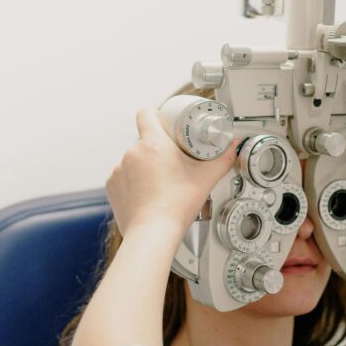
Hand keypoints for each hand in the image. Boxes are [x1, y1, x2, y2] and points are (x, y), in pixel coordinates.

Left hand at [106, 108, 236, 237]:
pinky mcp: (112, 186)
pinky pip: (123, 177)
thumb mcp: (206, 178)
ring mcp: (119, 169)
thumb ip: (223, 159)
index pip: (147, 113)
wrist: (153, 232)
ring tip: (160, 182)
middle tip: (173, 163)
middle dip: (158, 149)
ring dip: (145, 167)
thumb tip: (232, 147)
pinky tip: (147, 193)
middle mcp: (132, 153)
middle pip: (145, 140)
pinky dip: (133, 182)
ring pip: (134, 160)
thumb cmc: (176, 205)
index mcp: (153, 143)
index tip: (167, 123)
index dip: (157, 115)